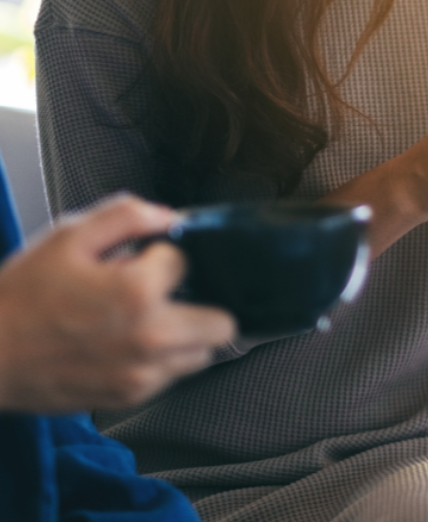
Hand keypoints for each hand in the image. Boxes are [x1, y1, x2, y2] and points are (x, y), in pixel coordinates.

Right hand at [0, 196, 235, 411]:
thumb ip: (126, 216)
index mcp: (138, 292)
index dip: (162, 257)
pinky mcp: (130, 396)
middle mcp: (151, 337)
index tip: (138, 262)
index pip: (185, 262)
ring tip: (145, 322)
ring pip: (203, 354)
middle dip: (199, 303)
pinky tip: (126, 345)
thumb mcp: (67, 238)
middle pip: (221, 322)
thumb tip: (169, 216)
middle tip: (166, 296)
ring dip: (186, 335)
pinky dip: (161, 361)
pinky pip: (172, 377)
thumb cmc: (18, 298)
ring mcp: (143, 373)